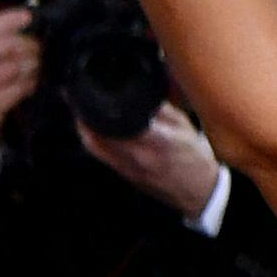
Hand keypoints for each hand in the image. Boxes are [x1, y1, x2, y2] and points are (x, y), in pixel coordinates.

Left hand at [78, 99, 221, 214]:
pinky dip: (92, 139)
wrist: (201, 193)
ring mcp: (128, 167)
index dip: (95, 101)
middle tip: (75, 95)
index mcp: (154, 138)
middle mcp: (137, 154)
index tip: (85, 87)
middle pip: (96, 131)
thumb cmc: (195, 159)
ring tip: (81, 110)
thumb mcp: (184, 124)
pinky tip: (92, 129)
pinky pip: (100, 154)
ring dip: (84, 126)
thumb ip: (160, 105)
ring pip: (94, 144)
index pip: (114, 115)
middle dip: (82, 112)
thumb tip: (143, 83)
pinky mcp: (125, 175)